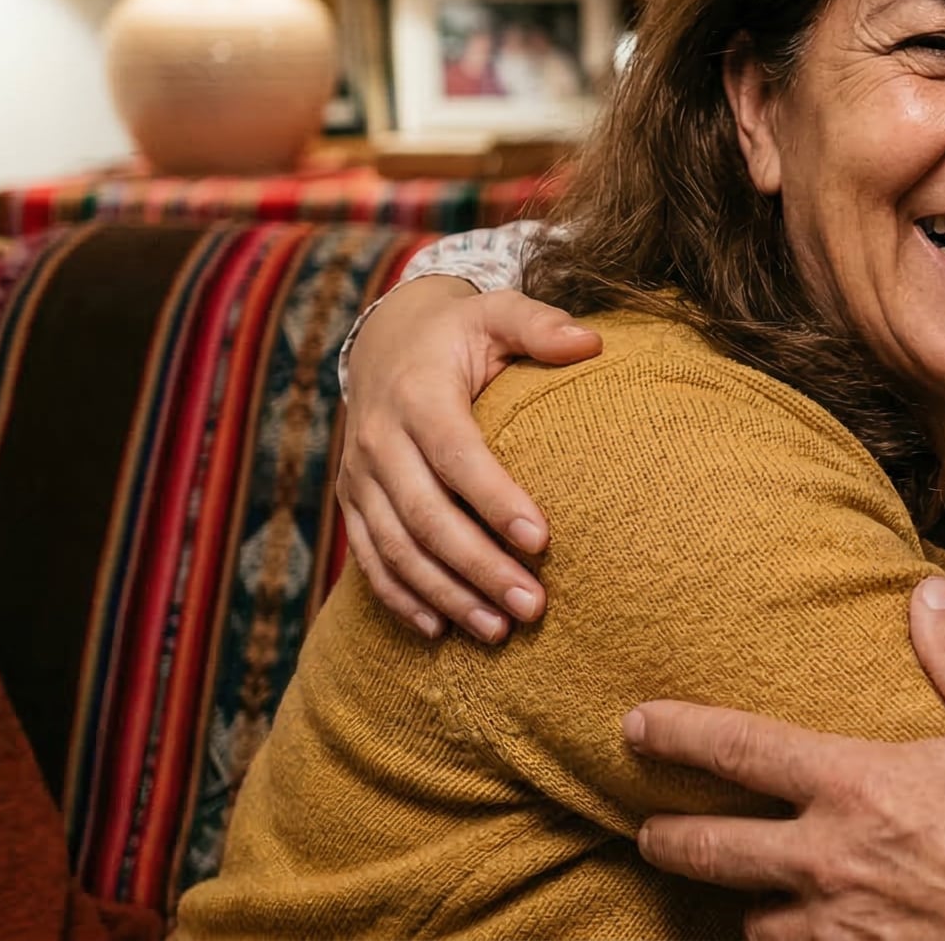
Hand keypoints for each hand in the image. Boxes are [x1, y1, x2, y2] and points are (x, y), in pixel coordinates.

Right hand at [335, 275, 598, 640]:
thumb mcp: (497, 312)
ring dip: (446, 594)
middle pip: (426, 516)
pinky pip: (370, 560)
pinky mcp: (352, 502)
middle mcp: (379, 441)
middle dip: (479, 567)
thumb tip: (592, 343)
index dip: (495, 498)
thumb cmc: (460, 332)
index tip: (542, 539)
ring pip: (396, 549)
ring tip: (499, 631)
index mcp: (418, 395)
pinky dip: (401, 598)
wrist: (383, 340)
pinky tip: (440, 630)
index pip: (457, 455)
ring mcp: (359, 477)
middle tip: (534, 607)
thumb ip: (540, 325)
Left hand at [628, 576, 944, 940]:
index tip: (636, 724)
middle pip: (711, 851)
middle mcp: (830, 861)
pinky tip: (806, 934)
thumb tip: (925, 591)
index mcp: (858, 787)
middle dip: (668, 839)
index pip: (741, 750)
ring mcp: (839, 928)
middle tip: (649, 831)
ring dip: (749, 904)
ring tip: (751, 894)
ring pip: (753, 921)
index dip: (679, 733)